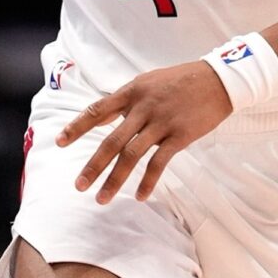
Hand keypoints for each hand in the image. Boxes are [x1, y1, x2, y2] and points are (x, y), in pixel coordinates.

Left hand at [56, 60, 232, 203]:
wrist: (217, 79)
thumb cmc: (180, 81)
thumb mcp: (148, 82)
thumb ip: (127, 100)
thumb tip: (104, 115)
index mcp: (131, 92)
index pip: (97, 111)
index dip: (77, 127)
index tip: (59, 142)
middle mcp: (142, 107)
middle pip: (111, 141)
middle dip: (93, 166)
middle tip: (79, 185)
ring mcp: (161, 122)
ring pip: (132, 156)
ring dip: (115, 180)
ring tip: (102, 198)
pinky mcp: (180, 135)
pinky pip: (160, 162)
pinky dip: (148, 181)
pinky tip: (141, 196)